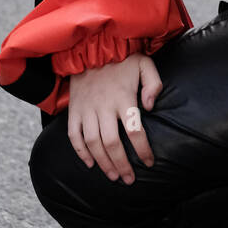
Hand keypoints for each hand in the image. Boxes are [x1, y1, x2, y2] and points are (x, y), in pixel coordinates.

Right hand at [67, 53, 161, 183]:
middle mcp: (103, 107)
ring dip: (103, 163)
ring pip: (93, 144)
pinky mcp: (74, 111)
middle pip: (111, 143)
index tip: (149, 162)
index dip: (142, 149)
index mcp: (123, 97)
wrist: (90, 48)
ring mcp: (86, 110)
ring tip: (114, 176)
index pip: (134, 130)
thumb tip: (149, 107)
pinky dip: (80, 153)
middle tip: (130, 180)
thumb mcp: (145, 64)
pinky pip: (74, 136)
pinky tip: (90, 164)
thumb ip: (153, 83)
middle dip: (122, 164)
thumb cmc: (122, 59)